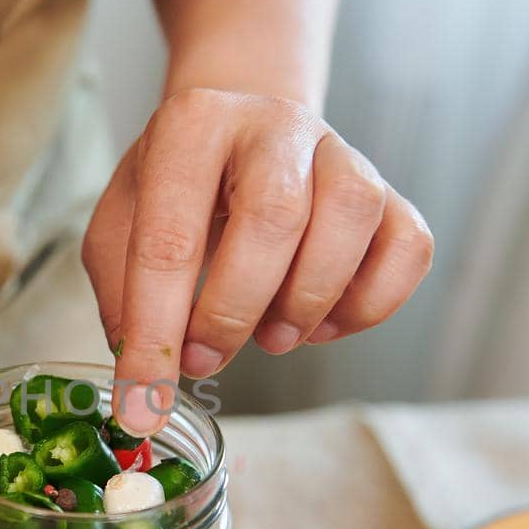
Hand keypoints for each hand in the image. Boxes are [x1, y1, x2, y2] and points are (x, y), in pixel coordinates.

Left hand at [82, 88, 432, 434]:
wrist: (240, 134)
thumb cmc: (177, 188)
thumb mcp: (121, 225)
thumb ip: (122, 296)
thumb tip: (145, 380)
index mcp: (193, 125)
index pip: (169, 237)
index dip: (153, 333)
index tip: (141, 404)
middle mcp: (274, 124)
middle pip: (275, 215)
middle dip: (234, 310)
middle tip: (204, 359)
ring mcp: (340, 152)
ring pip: (352, 216)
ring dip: (309, 299)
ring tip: (270, 336)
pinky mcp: (388, 191)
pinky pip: (408, 246)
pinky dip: (370, 305)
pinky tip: (322, 323)